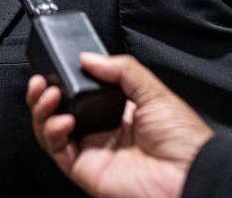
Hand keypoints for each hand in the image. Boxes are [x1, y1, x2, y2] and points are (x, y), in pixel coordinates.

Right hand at [26, 53, 212, 197]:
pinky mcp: (84, 170)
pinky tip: (64, 121)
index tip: (55, 66)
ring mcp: (91, 150)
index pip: (80, 92)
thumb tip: (89, 57)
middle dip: (44, 93)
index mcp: (117, 111)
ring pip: (50, 129)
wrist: (190, 174)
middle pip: (59, 110)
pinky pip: (57, 151)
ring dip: (42, 110)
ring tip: (50, 95)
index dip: (64, 80)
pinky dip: (52, 133)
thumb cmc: (184, 141)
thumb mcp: (154, 91)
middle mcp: (101, 130)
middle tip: (41, 80)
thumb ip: (122, 69)